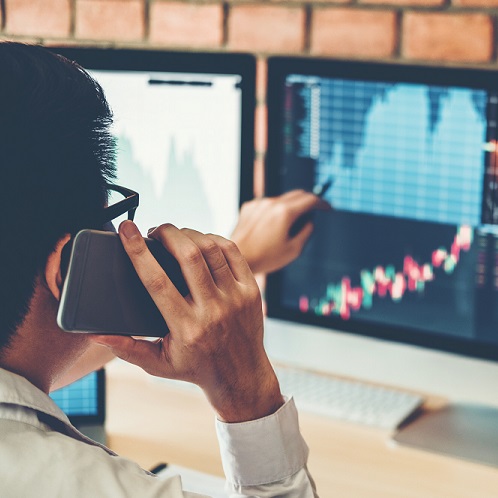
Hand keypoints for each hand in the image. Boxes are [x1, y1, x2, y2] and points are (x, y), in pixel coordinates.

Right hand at [90, 221, 282, 422]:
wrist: (242, 376)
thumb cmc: (197, 368)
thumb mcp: (158, 364)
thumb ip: (127, 349)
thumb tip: (96, 334)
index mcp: (186, 328)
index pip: (157, 281)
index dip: (138, 252)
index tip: (127, 230)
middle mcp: (213, 310)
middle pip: (188, 256)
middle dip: (167, 233)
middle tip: (155, 231)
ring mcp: (235, 298)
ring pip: (210, 249)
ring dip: (189, 234)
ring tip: (175, 236)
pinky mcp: (251, 290)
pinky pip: (232, 252)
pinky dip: (213, 239)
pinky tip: (200, 242)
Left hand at [231, 190, 330, 273]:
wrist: (238, 257)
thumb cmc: (264, 257)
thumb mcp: (294, 250)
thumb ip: (307, 232)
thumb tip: (310, 221)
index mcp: (285, 212)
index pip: (310, 199)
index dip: (322, 203)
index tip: (327, 208)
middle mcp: (271, 203)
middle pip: (297, 194)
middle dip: (308, 201)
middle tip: (313, 213)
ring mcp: (259, 203)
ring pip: (282, 199)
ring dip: (290, 208)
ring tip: (286, 229)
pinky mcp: (249, 206)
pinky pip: (267, 204)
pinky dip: (274, 211)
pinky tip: (270, 228)